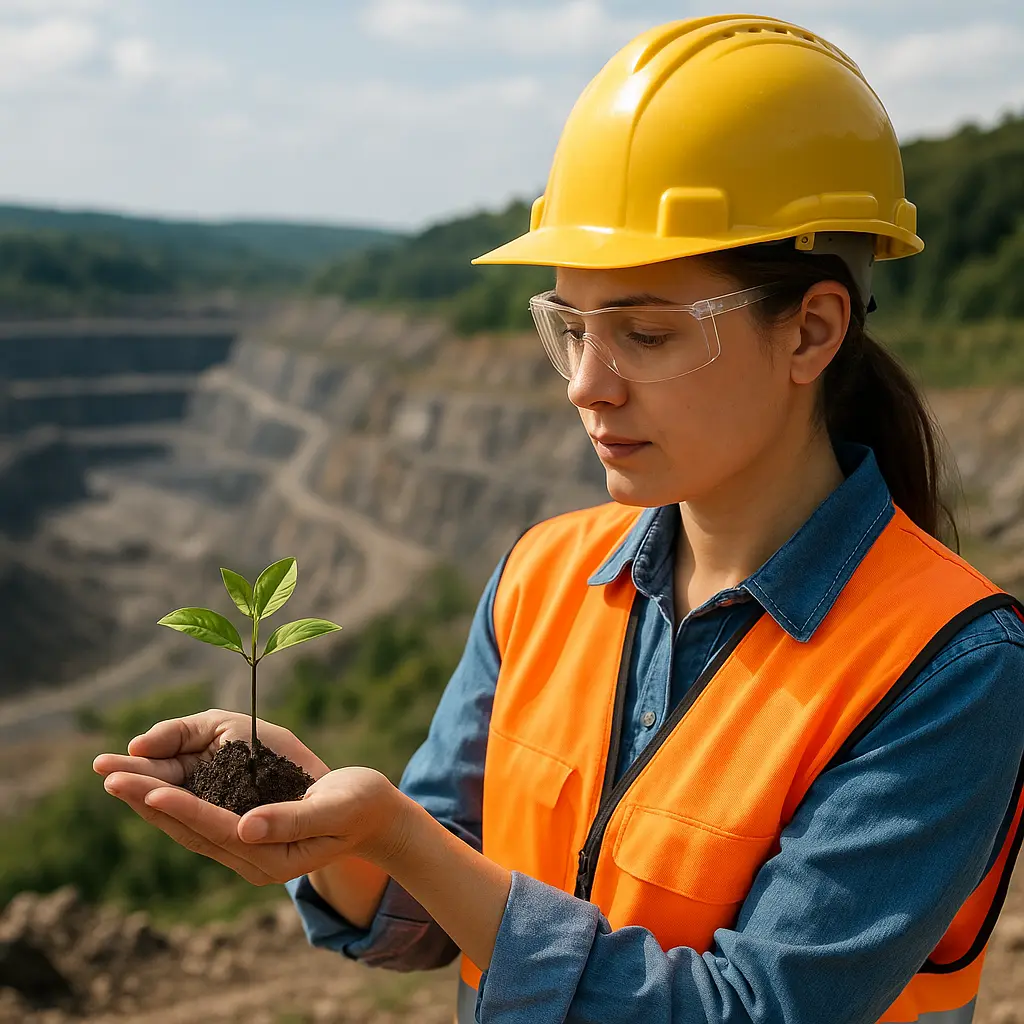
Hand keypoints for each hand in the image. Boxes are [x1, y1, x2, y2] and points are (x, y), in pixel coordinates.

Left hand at [93, 710, 407, 884]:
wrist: (373, 817)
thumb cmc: (358, 804)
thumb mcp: (334, 808)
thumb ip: (290, 819)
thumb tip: (246, 828)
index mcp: (273, 855)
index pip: (216, 829)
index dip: (182, 809)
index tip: (149, 789)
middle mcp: (253, 861)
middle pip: (190, 832)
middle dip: (148, 803)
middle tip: (109, 775)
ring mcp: (248, 855)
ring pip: (188, 830)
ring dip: (150, 805)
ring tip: (116, 779)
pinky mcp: (246, 841)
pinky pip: (199, 825)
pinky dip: (172, 807)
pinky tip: (151, 792)